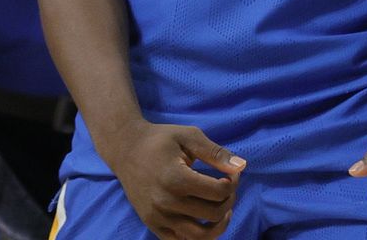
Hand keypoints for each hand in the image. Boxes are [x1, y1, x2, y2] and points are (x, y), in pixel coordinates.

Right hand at [110, 122, 243, 239]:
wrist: (125, 149)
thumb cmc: (160, 140)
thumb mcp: (189, 137)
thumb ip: (215, 152)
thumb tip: (241, 167)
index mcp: (176, 178)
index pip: (219, 192)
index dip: (233, 182)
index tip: (231, 173)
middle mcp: (166, 202)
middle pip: (213, 214)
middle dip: (229, 200)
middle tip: (227, 189)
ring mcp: (158, 216)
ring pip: (200, 236)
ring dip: (219, 225)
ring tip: (223, 211)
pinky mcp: (152, 224)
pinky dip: (197, 236)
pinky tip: (204, 222)